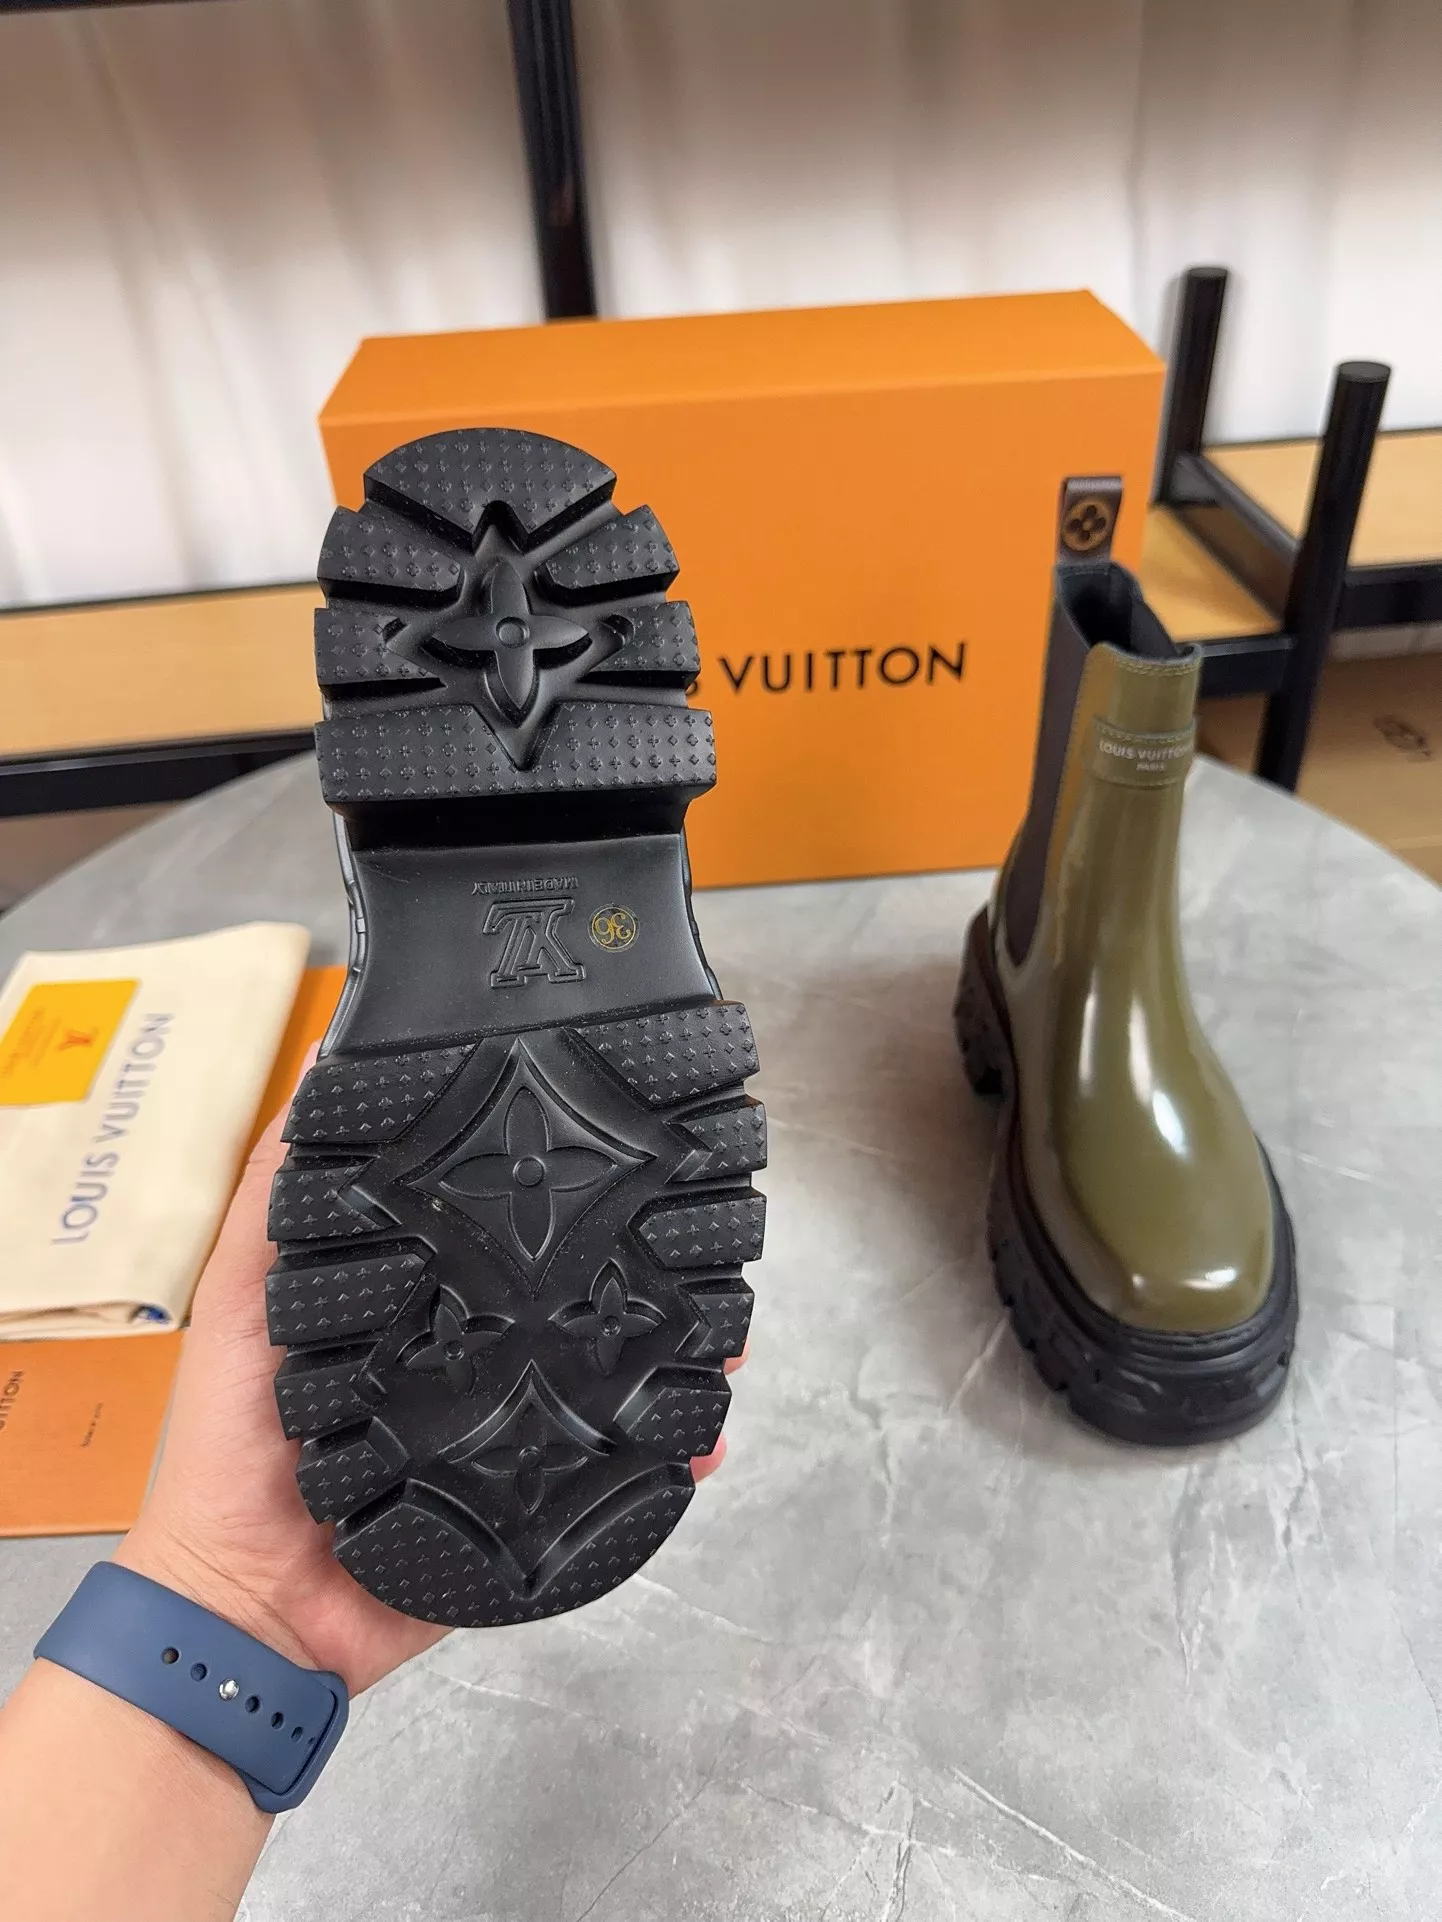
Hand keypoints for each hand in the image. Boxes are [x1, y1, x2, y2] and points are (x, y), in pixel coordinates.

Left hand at [119, 1056, 743, 1694]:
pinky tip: (706, 1433)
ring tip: (725, 1328)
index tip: (606, 1142)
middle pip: (573, 1301)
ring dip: (672, 1356)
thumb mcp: (241, 1295)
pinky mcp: (530, 1507)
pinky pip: (612, 1476)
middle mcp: (475, 1357)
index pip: (502, 1234)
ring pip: (608, 1381)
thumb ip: (274, 1195)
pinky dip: (668, 1457)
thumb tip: (322, 1062)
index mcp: (418, 1301)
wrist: (244, 1611)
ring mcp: (508, 1433)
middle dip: (640, 1272)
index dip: (554, 1194)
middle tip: (699, 1235)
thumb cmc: (230, 1444)